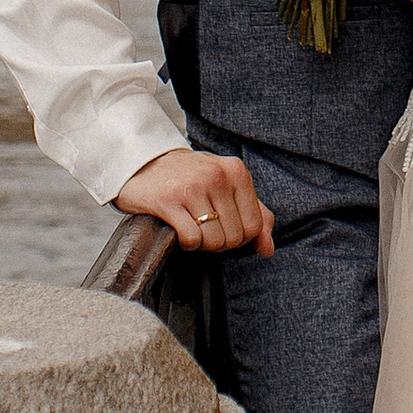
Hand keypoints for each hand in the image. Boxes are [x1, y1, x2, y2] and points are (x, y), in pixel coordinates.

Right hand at [113, 144, 273, 255]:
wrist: (144, 163)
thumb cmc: (190, 178)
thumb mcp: (227, 187)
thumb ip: (255, 215)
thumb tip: (268, 249)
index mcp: (236, 171)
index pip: (254, 225)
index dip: (240, 236)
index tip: (223, 226)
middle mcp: (217, 176)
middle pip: (234, 237)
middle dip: (219, 241)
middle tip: (203, 227)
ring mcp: (192, 187)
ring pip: (214, 241)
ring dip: (202, 243)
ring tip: (191, 226)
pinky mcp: (168, 201)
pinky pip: (191, 239)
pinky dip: (186, 243)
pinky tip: (178, 228)